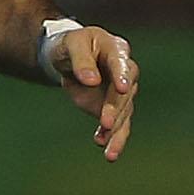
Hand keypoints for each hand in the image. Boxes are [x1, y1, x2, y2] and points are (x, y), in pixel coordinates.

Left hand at [48, 24, 138, 158]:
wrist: (68, 57)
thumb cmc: (71, 45)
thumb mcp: (71, 44)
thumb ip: (81, 60)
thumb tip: (92, 80)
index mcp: (116, 50)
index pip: (121, 65)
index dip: (122, 77)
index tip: (122, 89)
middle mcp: (125, 72)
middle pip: (124, 93)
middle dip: (115, 109)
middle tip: (106, 124)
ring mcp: (121, 92)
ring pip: (124, 113)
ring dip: (117, 131)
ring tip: (108, 149)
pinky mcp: (114, 108)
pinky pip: (117, 126)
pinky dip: (113, 138)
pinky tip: (107, 149)